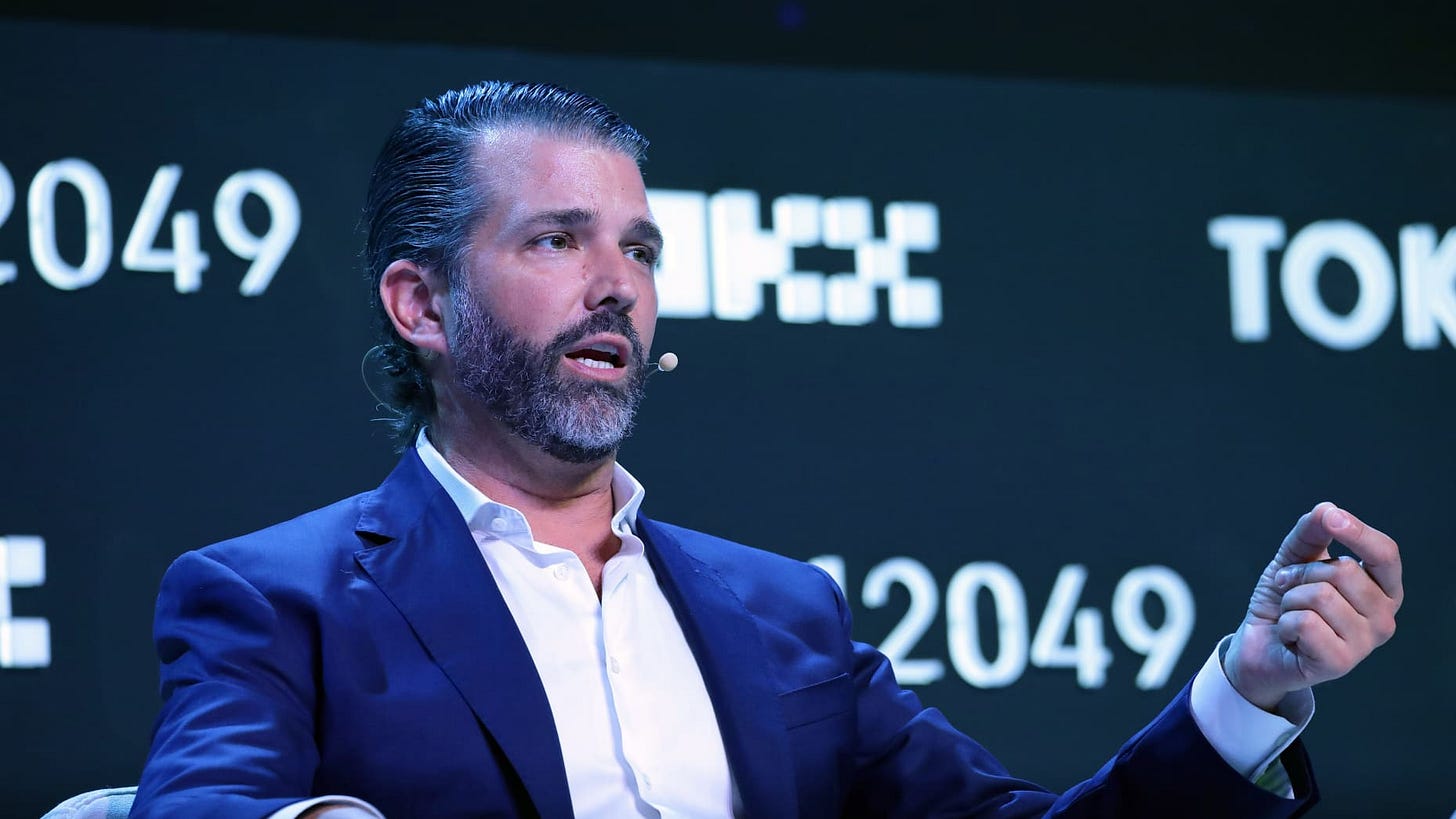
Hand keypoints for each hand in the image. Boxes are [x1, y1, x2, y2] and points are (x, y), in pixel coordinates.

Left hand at [1224, 502, 1402, 709]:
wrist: (1259, 646)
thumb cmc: (1285, 602)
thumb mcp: (1294, 558)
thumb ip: (1311, 531)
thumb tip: (1327, 509)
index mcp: (1382, 589)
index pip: (1386, 554)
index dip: (1359, 532)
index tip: (1331, 517)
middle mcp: (1384, 618)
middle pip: (1344, 571)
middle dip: (1303, 573)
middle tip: (1291, 589)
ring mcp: (1365, 644)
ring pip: (1321, 596)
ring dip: (1291, 600)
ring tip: (1292, 615)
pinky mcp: (1341, 663)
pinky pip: (1305, 622)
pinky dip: (1285, 624)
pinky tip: (1290, 637)